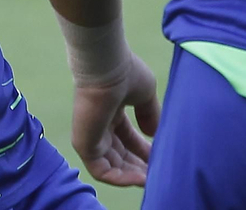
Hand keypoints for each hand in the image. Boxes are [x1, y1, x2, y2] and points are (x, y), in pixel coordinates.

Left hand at [70, 50, 159, 186]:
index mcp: (111, 112)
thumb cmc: (126, 73)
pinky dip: (121, 178)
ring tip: (152, 179)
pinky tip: (140, 179)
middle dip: (139, 165)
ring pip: (112, 166)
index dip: (144, 150)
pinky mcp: (84, 145)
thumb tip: (154, 134)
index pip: (127, 138)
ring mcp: (90, 136)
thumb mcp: (145, 94)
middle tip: (158, 173)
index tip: (161, 157)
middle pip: (120, 154)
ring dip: (132, 175)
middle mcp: (99, 125)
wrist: (107, 67)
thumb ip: (150, 115)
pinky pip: (102, 171)